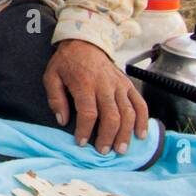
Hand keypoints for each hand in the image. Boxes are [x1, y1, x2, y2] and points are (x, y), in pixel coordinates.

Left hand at [43, 39, 148, 154]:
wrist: (85, 43)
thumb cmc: (66, 63)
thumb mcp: (51, 76)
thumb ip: (55, 99)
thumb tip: (62, 120)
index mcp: (84, 84)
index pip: (88, 112)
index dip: (85, 130)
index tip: (81, 143)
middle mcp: (105, 85)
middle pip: (112, 116)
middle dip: (108, 136)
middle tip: (104, 152)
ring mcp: (119, 85)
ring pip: (128, 113)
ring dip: (126, 133)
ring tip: (121, 149)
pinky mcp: (128, 85)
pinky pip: (140, 104)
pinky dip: (143, 120)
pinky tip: (141, 134)